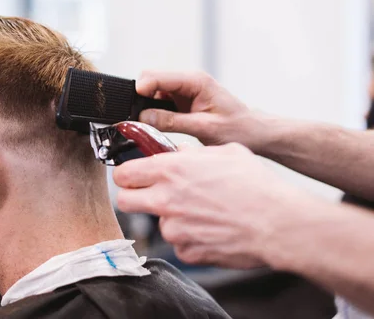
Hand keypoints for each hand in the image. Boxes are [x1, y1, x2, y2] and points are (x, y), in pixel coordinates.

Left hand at [113, 143, 315, 268]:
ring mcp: (174, 228)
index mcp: (170, 170)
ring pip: (158, 222)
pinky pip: (179, 242)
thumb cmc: (256, 186)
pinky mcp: (186, 250)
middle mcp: (165, 199)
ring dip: (172, 218)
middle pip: (125, 200)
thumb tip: (179, 153)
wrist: (279, 223)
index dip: (127, 174)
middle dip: (133, 196)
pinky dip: (190, 237)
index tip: (133, 176)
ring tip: (202, 213)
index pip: (123, 173)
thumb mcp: (224, 152)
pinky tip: (212, 229)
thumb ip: (192, 152)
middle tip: (151, 195)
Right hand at [137, 71, 259, 148]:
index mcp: (196, 81)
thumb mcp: (204, 128)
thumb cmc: (238, 128)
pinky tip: (156, 124)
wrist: (253, 132)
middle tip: (138, 118)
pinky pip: (158, 102)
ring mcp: (183, 91)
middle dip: (140, 97)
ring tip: (147, 123)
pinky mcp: (181, 102)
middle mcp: (188, 82)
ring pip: (152, 91)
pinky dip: (152, 112)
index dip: (142, 88)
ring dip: (146, 105)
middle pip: (151, 80)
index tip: (132, 104)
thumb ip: (172, 122)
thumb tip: (144, 118)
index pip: (159, 76)